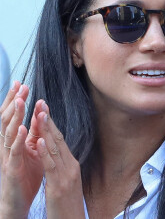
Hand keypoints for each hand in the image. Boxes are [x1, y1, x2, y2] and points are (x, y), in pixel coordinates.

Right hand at [0, 82, 43, 218]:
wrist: (18, 200)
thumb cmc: (26, 173)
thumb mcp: (32, 148)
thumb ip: (35, 132)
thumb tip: (39, 113)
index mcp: (13, 140)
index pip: (13, 116)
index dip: (15, 100)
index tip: (21, 84)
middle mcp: (6, 145)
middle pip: (8, 119)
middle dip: (14, 102)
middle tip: (21, 86)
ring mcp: (7, 156)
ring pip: (9, 132)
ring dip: (15, 116)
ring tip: (20, 101)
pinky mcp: (12, 168)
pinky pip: (14, 152)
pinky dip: (18, 139)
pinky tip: (23, 128)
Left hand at [35, 103, 84, 218]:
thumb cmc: (68, 205)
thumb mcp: (68, 181)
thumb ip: (64, 166)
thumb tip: (58, 153)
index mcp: (72, 164)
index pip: (60, 140)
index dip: (51, 124)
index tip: (44, 110)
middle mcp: (71, 166)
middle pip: (58, 139)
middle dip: (48, 120)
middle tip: (41, 103)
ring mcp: (66, 175)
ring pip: (54, 148)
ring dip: (46, 130)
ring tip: (39, 113)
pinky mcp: (58, 185)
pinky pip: (50, 166)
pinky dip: (44, 152)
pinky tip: (39, 140)